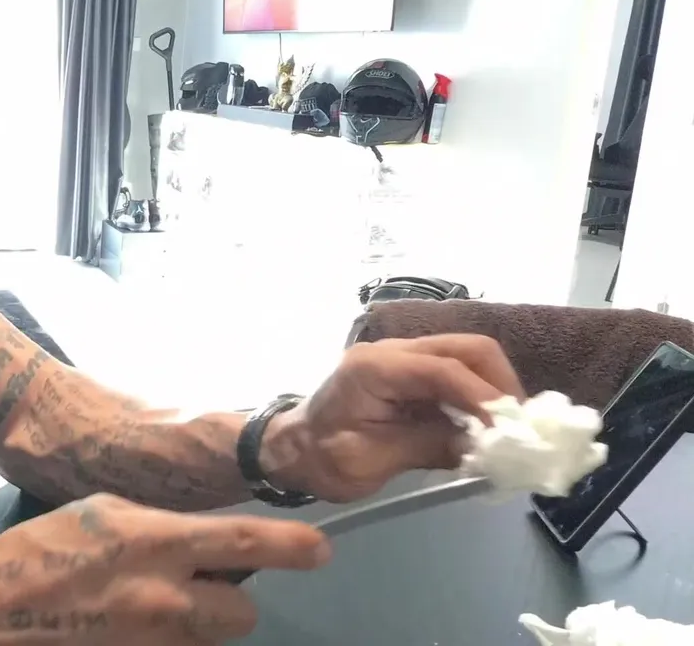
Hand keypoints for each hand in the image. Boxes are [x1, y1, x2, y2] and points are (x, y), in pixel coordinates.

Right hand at [0, 493, 329, 645]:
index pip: (247, 545)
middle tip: (199, 584)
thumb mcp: (104, 513)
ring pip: (210, 639)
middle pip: (243, 612)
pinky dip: (167, 642)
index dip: (293, 548)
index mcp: (156, 542)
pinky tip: (131, 624)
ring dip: (197, 625)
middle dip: (230, 599)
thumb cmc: (41, 551)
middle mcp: (164, 597)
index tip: (318, 551)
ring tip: (154, 605)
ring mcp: (152, 641)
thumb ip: (160, 526)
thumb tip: (203, 539)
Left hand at [268, 334, 525, 502]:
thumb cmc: (320, 458)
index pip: (444, 369)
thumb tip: (483, 446)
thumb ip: (427, 446)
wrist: (290, 450)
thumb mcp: (371, 461)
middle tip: (518, 428)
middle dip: (500, 385)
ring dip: (493, 390)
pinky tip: (486, 428)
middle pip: (467, 347)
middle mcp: (392, 351)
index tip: (512, 431)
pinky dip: (478, 397)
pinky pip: (456, 374)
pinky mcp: (411, 374)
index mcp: (374, 367)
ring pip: (467, 356)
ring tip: (507, 431)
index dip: (485, 398)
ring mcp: (403, 358)